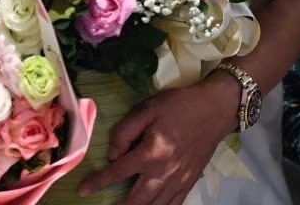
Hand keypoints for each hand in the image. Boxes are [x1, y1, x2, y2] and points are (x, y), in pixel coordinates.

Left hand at [78, 73, 239, 204]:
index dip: (98, 182)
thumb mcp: (148, 108)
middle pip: (135, 200)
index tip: (83, 189)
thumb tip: (113, 154)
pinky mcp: (190, 182)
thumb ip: (125, 130)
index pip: (117, 172)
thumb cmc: (181, 105)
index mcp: (151, 153)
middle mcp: (163, 172)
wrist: (216, 108)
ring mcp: (178, 181)